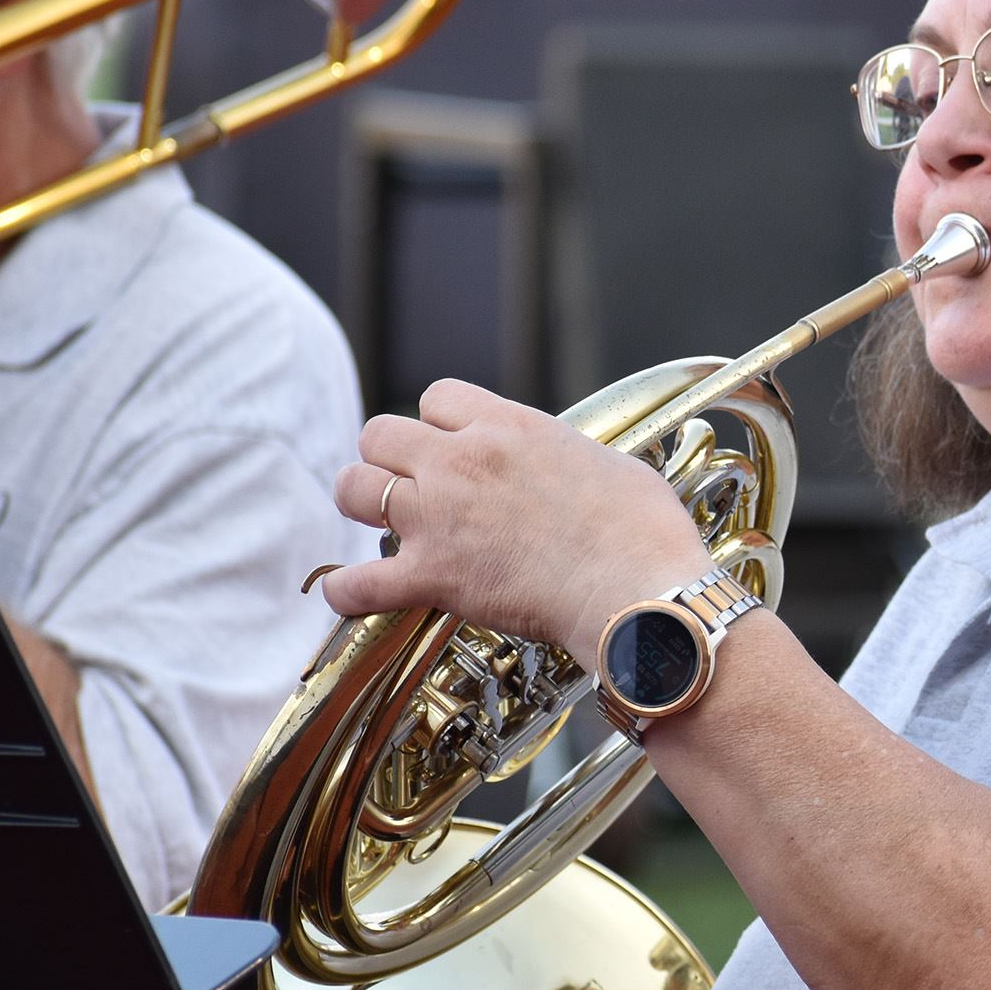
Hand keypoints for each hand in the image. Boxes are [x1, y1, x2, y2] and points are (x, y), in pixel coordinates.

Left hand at [322, 380, 713, 660]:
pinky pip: (356, 582)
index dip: (439, 423)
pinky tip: (349, 592)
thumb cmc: (642, 530)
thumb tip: (570, 472)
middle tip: (412, 485)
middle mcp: (461, 461)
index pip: (438, 397)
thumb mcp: (608, 463)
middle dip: (390, 457)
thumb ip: (566, 458)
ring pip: (354, 489)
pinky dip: (347, 590)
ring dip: (363, 504)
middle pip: (380, 433)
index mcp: (508, 426)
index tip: (453, 447)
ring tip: (383, 525)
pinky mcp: (434, 576)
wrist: (638, 588)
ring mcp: (440, 517)